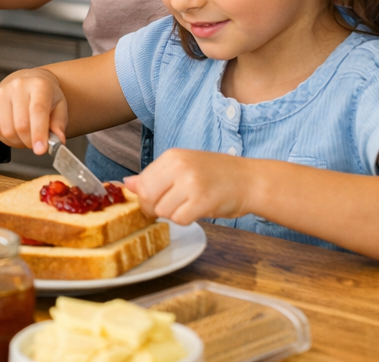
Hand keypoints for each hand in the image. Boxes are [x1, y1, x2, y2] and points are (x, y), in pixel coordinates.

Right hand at [0, 67, 67, 153]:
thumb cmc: (45, 95)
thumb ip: (59, 125)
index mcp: (39, 85)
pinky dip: (4, 138)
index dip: (38, 133)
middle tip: (36, 143)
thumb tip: (57, 142)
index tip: (40, 150)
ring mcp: (1, 92)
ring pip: (7, 130)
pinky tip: (13, 133)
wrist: (29, 81)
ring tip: (25, 137)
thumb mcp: (60, 107)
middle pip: (21, 125)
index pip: (37, 111)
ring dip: (17, 142)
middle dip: (30, 142)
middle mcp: (18, 85)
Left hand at [124, 149, 254, 224]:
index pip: (143, 182)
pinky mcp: (203, 201)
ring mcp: (191, 183)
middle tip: (168, 210)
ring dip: (173, 215)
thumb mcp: (184, 167)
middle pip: (147, 197)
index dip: (145, 197)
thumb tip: (128, 184)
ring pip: (163, 211)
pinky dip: (186, 220)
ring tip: (189, 206)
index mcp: (172, 156)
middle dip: (153, 209)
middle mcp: (179, 167)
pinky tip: (197, 211)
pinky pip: (180, 219)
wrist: (250, 180)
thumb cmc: (217, 174)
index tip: (155, 202)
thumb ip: (156, 175)